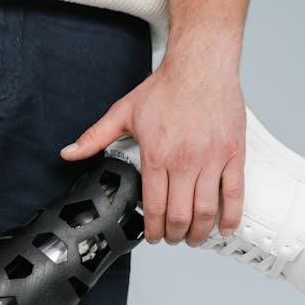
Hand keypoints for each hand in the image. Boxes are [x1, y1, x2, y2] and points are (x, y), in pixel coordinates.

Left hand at [60, 47, 245, 245]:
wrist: (201, 65)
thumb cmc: (166, 88)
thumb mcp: (123, 112)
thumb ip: (95, 137)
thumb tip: (69, 153)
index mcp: (156, 155)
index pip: (154, 207)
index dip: (153, 230)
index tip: (153, 236)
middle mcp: (185, 161)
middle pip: (180, 215)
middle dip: (175, 235)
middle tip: (172, 239)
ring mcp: (211, 159)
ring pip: (207, 210)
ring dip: (199, 232)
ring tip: (193, 237)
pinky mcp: (233, 153)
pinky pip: (235, 193)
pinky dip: (231, 216)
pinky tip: (225, 227)